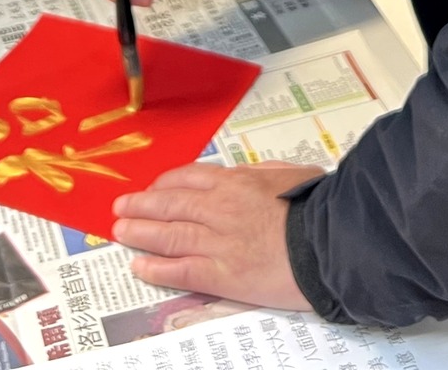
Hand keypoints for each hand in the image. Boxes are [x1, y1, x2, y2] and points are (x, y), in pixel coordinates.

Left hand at [112, 162, 321, 310]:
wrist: (327, 245)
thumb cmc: (317, 210)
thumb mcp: (294, 175)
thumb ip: (266, 172)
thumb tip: (250, 172)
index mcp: (237, 182)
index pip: (189, 179)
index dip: (165, 184)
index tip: (152, 188)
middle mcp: (219, 208)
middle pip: (170, 204)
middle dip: (142, 205)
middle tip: (121, 207)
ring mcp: (216, 241)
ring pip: (167, 234)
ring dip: (139, 232)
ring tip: (120, 231)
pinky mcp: (220, 274)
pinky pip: (179, 269)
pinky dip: (155, 268)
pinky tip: (139, 267)